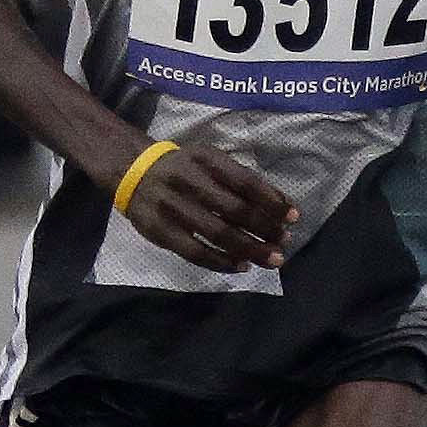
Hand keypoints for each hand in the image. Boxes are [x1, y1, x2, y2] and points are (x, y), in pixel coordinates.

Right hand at [121, 136, 295, 274]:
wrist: (132, 171)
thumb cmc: (185, 167)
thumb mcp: (211, 160)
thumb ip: (242, 179)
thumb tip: (283, 205)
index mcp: (205, 160)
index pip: (246, 182)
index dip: (272, 201)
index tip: (294, 217)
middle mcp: (188, 181)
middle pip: (234, 210)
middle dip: (265, 228)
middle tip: (285, 242)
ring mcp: (172, 207)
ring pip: (217, 233)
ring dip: (249, 249)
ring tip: (272, 259)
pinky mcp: (160, 231)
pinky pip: (195, 252)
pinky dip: (221, 262)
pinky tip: (241, 266)